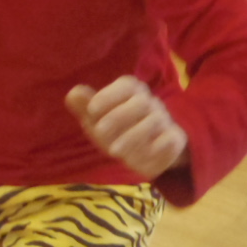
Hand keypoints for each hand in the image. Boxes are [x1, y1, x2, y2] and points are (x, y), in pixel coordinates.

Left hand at [66, 76, 188, 178]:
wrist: (150, 148)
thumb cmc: (118, 129)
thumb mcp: (98, 119)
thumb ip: (85, 106)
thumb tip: (72, 94)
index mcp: (132, 91)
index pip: (126, 85)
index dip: (108, 95)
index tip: (91, 110)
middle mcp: (150, 102)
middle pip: (141, 102)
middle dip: (118, 116)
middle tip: (100, 132)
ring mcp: (164, 120)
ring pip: (154, 122)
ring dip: (132, 137)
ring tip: (114, 151)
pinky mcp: (174, 138)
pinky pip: (169, 140)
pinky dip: (153, 150)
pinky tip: (137, 160)